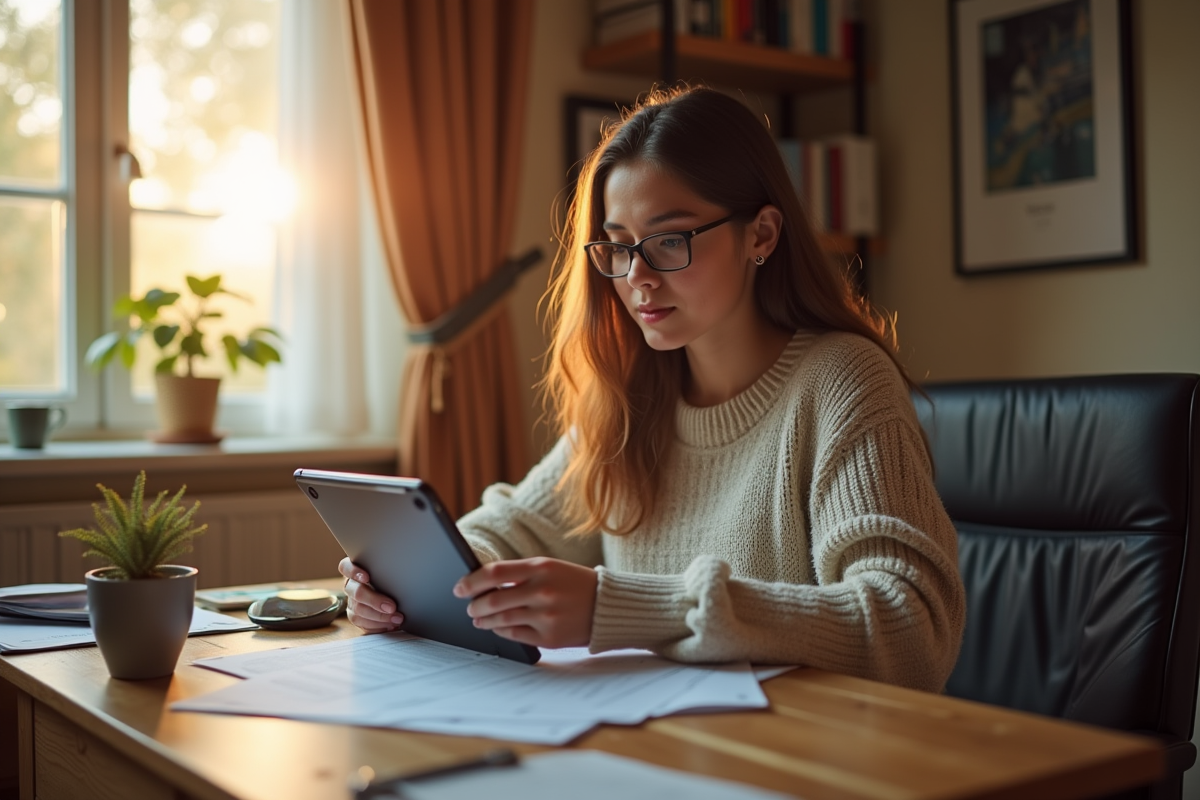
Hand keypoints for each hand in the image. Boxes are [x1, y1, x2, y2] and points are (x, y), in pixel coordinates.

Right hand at [338, 557, 403, 632]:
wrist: (391, 596)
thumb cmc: (390, 579)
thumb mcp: (388, 572)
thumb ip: (388, 571)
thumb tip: (404, 573)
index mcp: (355, 570)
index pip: (345, 567)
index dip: (354, 572)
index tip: (367, 577)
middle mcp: (351, 586)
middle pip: (356, 592)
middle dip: (374, 601)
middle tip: (392, 607)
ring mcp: (351, 602)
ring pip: (358, 610)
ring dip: (379, 616)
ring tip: (397, 618)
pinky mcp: (355, 616)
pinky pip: (362, 623)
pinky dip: (378, 625)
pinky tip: (390, 625)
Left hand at [452, 557, 597, 648]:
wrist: (606, 605)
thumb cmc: (574, 583)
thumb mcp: (550, 568)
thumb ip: (519, 573)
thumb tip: (483, 584)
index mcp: (541, 568)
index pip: (495, 572)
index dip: (471, 581)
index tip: (459, 587)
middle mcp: (542, 591)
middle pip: (493, 600)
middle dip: (475, 605)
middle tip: (470, 606)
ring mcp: (546, 616)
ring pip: (501, 620)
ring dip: (484, 620)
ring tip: (479, 618)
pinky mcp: (549, 637)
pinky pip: (514, 635)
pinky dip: (501, 631)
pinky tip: (498, 627)